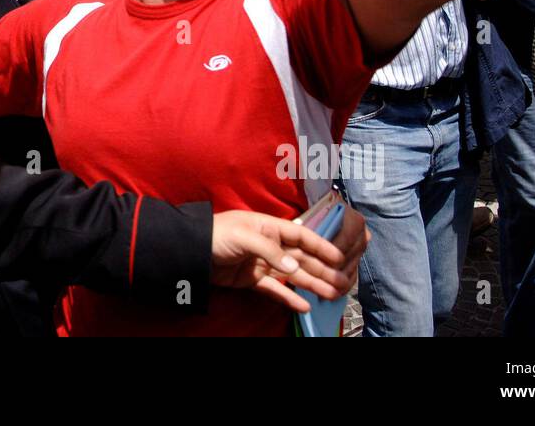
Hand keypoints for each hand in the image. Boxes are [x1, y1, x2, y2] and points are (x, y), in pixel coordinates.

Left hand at [210, 206, 366, 312]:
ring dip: (313, 284)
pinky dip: (289, 297)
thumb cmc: (217, 234)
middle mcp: (271, 244)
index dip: (321, 246)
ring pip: (293, 275)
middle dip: (323, 269)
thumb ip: (270, 251)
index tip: (340, 257)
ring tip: (332, 295)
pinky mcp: (253, 279)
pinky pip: (276, 289)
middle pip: (302, 258)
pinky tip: (305, 306)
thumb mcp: (244, 236)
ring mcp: (263, 262)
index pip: (302, 236)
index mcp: (270, 227)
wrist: (191, 251)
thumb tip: (293, 266)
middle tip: (343, 283)